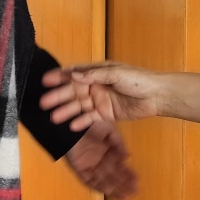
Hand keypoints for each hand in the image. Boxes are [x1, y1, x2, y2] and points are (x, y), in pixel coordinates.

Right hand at [39, 62, 167, 130]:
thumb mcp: (117, 74)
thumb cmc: (139, 80)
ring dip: (66, 111)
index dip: (60, 76)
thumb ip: (95, 75)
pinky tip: (71, 126)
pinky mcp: (106, 113)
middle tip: (43, 103)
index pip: (75, 73)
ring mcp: (100, 100)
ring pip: (79, 106)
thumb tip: (75, 75)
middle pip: (73, 91)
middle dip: (58, 96)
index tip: (45, 80)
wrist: (157, 96)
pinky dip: (80, 122)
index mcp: (98, 72)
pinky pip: (90, 118)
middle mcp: (96, 85)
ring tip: (53, 118)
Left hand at [64, 119, 138, 199]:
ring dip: (114, 189)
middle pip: (113, 176)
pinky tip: (109, 191)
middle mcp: (99, 161)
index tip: (137, 181)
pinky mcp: (79, 169)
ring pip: (103, 181)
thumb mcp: (109, 130)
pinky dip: (99, 186)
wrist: (71, 124)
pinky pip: (90, 180)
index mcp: (107, 152)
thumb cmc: (90, 124)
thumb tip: (128, 157)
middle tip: (135, 193)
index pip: (119, 166)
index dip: (128, 174)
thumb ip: (118, 143)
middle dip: (124, 185)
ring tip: (125, 196)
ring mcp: (89, 166)